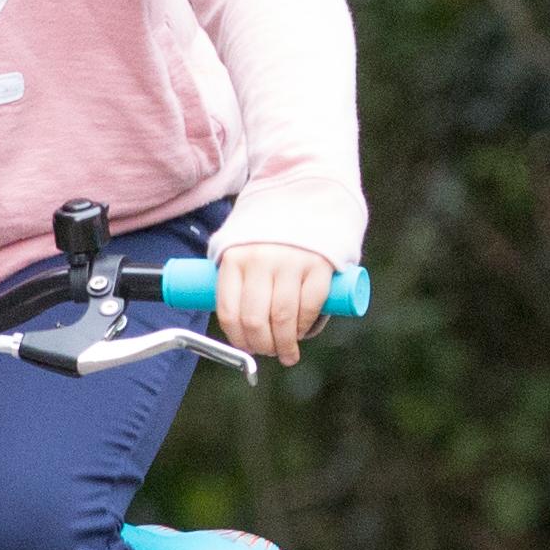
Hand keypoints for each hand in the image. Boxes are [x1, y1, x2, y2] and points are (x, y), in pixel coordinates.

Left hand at [212, 239, 333, 366]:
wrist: (308, 196)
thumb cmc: (272, 234)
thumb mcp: (243, 247)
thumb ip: (238, 278)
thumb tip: (243, 327)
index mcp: (234, 258)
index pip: (229, 311)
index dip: (237, 338)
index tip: (247, 348)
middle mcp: (260, 259)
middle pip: (255, 320)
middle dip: (262, 346)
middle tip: (269, 353)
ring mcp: (291, 261)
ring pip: (283, 319)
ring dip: (285, 344)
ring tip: (287, 352)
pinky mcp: (319, 264)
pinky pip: (310, 307)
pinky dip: (305, 327)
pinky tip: (302, 333)